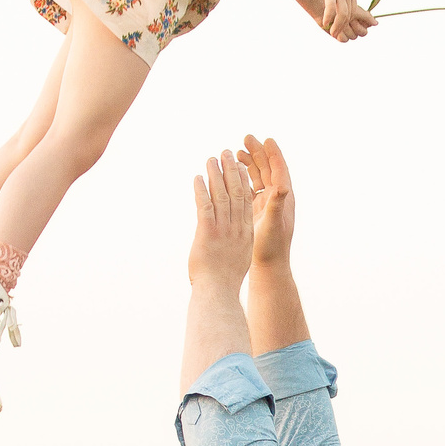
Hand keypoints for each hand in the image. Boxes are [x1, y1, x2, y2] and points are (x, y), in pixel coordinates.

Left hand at [186, 150, 255, 290]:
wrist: (217, 292)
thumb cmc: (223, 282)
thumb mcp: (235, 259)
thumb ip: (233, 245)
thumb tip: (228, 242)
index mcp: (245, 233)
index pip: (246, 201)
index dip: (243, 181)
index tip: (240, 166)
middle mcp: (237, 228)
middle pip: (237, 192)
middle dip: (231, 170)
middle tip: (226, 153)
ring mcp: (223, 229)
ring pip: (221, 195)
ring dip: (216, 174)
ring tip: (211, 158)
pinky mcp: (208, 232)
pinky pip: (205, 206)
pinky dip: (201, 190)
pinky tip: (198, 177)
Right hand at [236, 135, 295, 268]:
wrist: (268, 264)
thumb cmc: (272, 246)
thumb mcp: (273, 224)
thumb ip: (277, 204)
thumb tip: (282, 186)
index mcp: (283, 199)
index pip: (279, 170)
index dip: (273, 154)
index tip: (266, 139)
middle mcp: (276, 198)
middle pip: (268, 169)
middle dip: (258, 153)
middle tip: (246, 138)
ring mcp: (266, 203)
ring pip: (259, 177)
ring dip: (250, 163)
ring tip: (238, 151)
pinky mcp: (256, 210)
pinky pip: (250, 187)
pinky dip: (242, 177)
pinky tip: (233, 172)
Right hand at [315, 0, 374, 42]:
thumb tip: (339, 0)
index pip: (353, 13)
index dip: (347, 23)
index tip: (341, 29)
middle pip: (349, 16)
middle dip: (343, 27)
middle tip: (336, 35)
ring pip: (343, 14)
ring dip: (338, 26)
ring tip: (332, 33)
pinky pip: (331, 7)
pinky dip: (329, 17)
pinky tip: (325, 23)